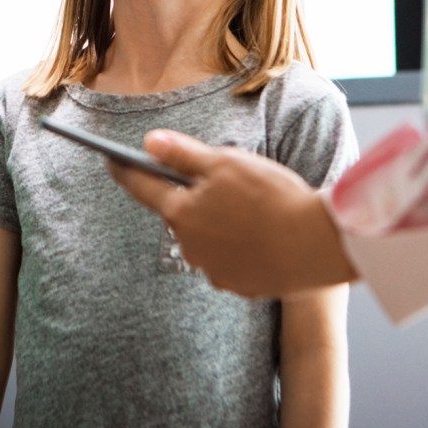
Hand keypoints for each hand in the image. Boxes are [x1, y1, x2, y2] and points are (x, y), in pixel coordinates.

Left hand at [108, 128, 356, 297]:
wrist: (316, 244)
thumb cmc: (271, 197)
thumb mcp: (225, 162)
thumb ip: (182, 154)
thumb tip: (148, 142)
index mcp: (181, 213)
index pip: (141, 187)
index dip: (124, 170)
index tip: (110, 159)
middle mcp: (189, 246)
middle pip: (180, 214)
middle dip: (193, 197)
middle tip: (225, 182)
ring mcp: (213, 269)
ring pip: (206, 238)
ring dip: (218, 224)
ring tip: (253, 209)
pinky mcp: (239, 285)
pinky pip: (230, 259)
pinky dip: (239, 246)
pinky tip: (263, 234)